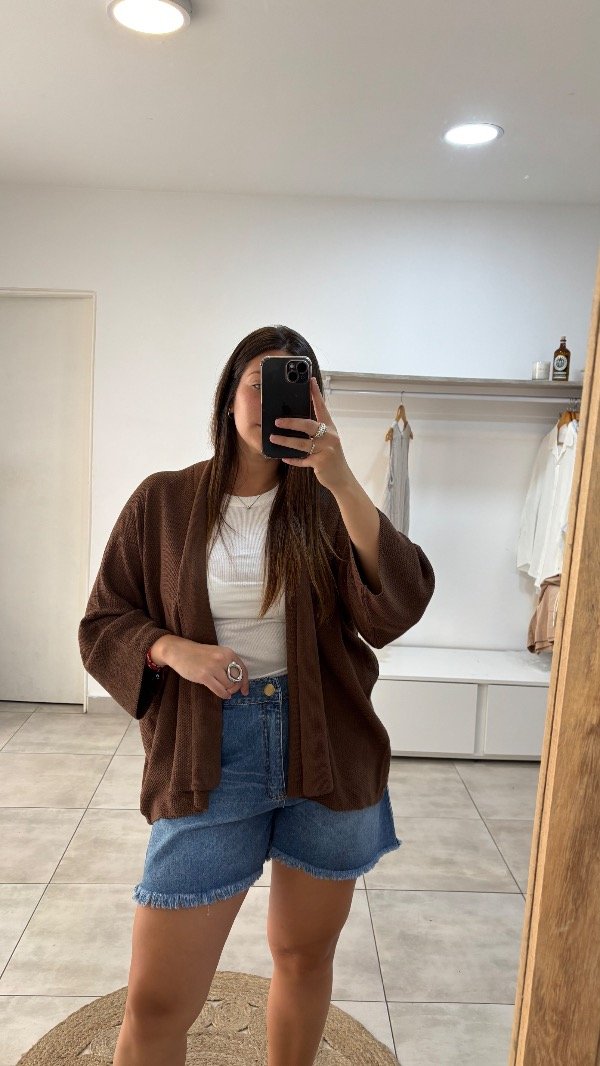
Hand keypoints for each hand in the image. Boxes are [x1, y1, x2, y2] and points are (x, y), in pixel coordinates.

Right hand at [167, 638, 249, 698]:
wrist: (179, 651)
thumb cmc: (198, 654)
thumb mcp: (217, 653)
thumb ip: (227, 663)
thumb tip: (238, 680)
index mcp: (228, 653)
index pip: (243, 670)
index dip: (246, 683)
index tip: (245, 691)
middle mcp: (222, 659)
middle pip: (237, 679)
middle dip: (236, 688)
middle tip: (231, 691)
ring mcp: (213, 667)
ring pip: (229, 685)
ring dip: (228, 691)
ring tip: (224, 691)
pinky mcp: (204, 676)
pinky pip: (219, 690)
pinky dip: (223, 695)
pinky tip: (223, 695)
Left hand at [269, 375, 352, 493]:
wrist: (341, 478)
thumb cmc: (331, 457)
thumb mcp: (327, 441)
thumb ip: (316, 431)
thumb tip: (296, 422)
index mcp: (330, 427)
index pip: (322, 407)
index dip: (315, 393)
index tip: (309, 380)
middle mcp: (329, 436)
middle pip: (308, 425)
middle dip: (291, 422)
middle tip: (277, 421)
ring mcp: (326, 449)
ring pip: (302, 443)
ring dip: (285, 441)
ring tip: (273, 438)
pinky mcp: (321, 463)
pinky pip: (302, 460)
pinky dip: (292, 459)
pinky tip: (284, 457)